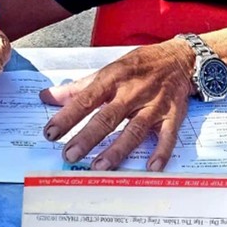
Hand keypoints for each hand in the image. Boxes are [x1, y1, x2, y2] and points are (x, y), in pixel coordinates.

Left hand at [40, 41, 196, 170]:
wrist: (180, 58)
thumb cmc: (139, 66)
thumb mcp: (108, 70)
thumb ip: (78, 87)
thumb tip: (47, 97)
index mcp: (113, 78)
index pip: (86, 99)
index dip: (67, 116)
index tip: (50, 132)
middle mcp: (132, 92)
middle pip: (108, 117)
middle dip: (88, 137)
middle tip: (70, 155)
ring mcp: (154, 105)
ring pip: (134, 130)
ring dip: (117, 149)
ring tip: (99, 166)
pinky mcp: (173, 115)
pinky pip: (168, 136)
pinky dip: (161, 152)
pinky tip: (151, 168)